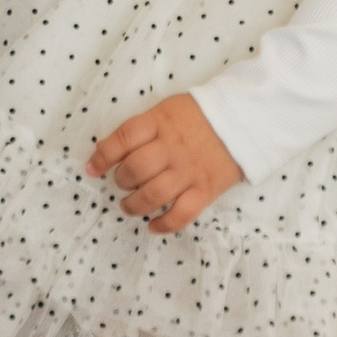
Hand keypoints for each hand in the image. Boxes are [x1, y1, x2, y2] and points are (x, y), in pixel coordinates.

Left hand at [88, 93, 242, 231]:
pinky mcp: (206, 189)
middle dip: (121, 180)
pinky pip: (182, 213)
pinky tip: (153, 225)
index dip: (103, 155)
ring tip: (129, 206)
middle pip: (136, 168)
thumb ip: (140, 128)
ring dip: (134, 205)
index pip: (123, 138)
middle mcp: (172, 148)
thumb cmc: (199, 116)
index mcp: (160, 123)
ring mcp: (189, 170)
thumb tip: (106, 149)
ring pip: (153, 194)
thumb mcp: (166, 110)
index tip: (93, 168)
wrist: (244, 120)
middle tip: (122, 183)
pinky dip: (164, 224)